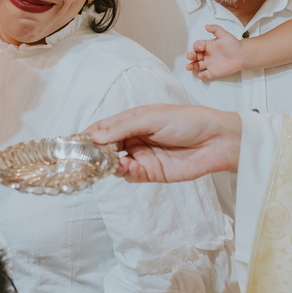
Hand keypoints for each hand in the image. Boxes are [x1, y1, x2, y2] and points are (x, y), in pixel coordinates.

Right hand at [85, 104, 240, 182]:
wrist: (216, 141)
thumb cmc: (188, 120)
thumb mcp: (152, 117)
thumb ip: (123, 127)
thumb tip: (96, 137)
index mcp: (133, 120)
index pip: (105, 127)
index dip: (90, 134)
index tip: (75, 141)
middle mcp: (135, 138)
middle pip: (107, 147)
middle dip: (95, 152)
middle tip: (86, 156)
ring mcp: (142, 156)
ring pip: (115, 163)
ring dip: (109, 163)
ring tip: (110, 160)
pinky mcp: (152, 173)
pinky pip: (131, 175)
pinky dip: (125, 172)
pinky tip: (127, 166)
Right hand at [186, 25, 242, 81]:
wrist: (242, 55)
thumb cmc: (233, 44)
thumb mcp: (224, 35)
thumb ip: (216, 29)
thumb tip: (206, 26)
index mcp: (207, 46)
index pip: (197, 46)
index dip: (197, 46)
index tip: (200, 47)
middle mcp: (206, 55)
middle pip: (194, 56)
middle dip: (191, 56)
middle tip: (190, 56)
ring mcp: (209, 64)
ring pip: (197, 65)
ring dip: (192, 66)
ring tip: (188, 67)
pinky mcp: (213, 72)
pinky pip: (205, 75)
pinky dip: (202, 76)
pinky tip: (201, 75)